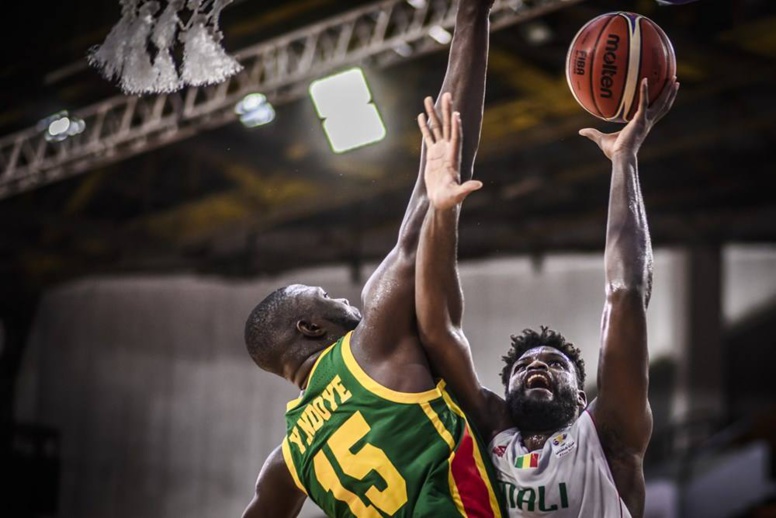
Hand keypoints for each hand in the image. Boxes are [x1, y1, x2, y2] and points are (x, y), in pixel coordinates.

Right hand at [418, 92, 482, 210]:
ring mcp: (440, 151)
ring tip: (428, 98)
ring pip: (437, 128)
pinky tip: (421, 115)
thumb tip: (479, 185)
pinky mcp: (432, 155)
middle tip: (447, 95)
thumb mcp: (458, 194)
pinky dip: (424, 126)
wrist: (442, 201)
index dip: (456, 126)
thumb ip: (467, 188)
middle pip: (448, 127)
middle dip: (447, 111)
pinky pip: (428, 137)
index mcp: (453, 158)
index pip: (456, 138)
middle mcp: (448, 151)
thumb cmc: (450, 199)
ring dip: (434, 114)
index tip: (455, 113)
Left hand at [579, 77, 679, 159]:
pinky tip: (645, 79)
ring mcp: (646, 121)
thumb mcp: (601, 140)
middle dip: (670, 93)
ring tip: (673, 78)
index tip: (664, 94)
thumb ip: (592, 133)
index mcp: (642, 125)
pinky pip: (644, 102)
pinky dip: (644, 91)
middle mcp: (648, 122)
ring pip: (661, 103)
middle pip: (663, 105)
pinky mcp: (640, 119)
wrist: (620, 157)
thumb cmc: (613, 152)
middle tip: (675, 80)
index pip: (655, 112)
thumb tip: (580, 131)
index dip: (662, 103)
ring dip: (667, 90)